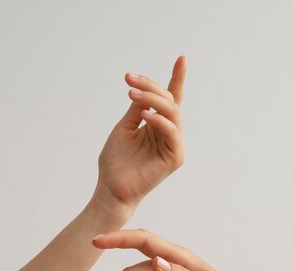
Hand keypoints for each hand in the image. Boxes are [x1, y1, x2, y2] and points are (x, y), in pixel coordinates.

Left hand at [95, 57, 185, 217]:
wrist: (111, 190)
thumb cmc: (115, 163)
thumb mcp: (124, 128)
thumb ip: (137, 109)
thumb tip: (144, 89)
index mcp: (158, 126)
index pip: (171, 100)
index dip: (177, 79)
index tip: (181, 58)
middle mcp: (169, 134)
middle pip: (170, 101)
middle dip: (151, 87)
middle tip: (130, 81)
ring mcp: (174, 146)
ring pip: (173, 113)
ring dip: (153, 100)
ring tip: (132, 95)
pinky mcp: (175, 158)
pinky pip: (173, 132)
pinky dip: (160, 120)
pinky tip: (145, 115)